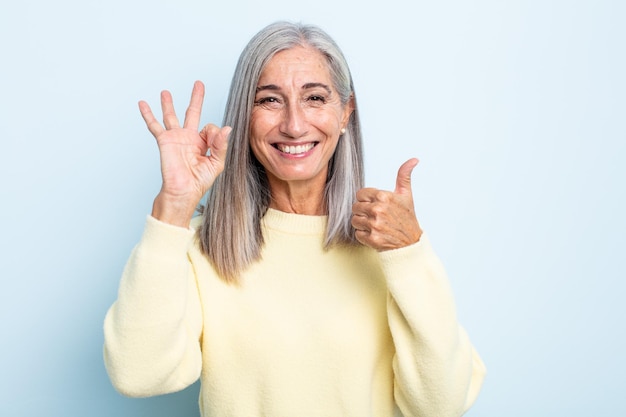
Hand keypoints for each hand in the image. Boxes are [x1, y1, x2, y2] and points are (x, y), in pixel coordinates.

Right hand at [139, 81, 230, 226]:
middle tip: (198, 83)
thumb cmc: (199, 182)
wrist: (183, 192)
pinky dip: (148, 114)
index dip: (214, 133)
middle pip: (192, 112)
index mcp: (203, 143)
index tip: (212, 142)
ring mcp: (176, 138)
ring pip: (171, 115)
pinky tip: (143, 104)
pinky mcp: (165, 141)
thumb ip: (221, 145)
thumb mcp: (216, 164)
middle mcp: (189, 138)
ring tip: (165, 92)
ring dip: (168, 103)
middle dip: (196, 98)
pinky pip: (154, 125)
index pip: (211, 128)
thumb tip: (226, 128)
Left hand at [351, 158, 422, 250]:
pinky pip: (357, 233)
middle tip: (376, 216)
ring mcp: (374, 225)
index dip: (367, 200)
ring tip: (375, 225)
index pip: (360, 194)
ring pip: (354, 220)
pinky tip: (375, 234)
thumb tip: (414, 159)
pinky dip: (364, 235)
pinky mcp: (372, 238)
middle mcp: (378, 209)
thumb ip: (404, 176)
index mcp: (384, 196)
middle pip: (355, 206)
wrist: (411, 243)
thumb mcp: (406, 195)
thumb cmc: (407, 217)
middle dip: (364, 211)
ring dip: (362, 223)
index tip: (376, 205)